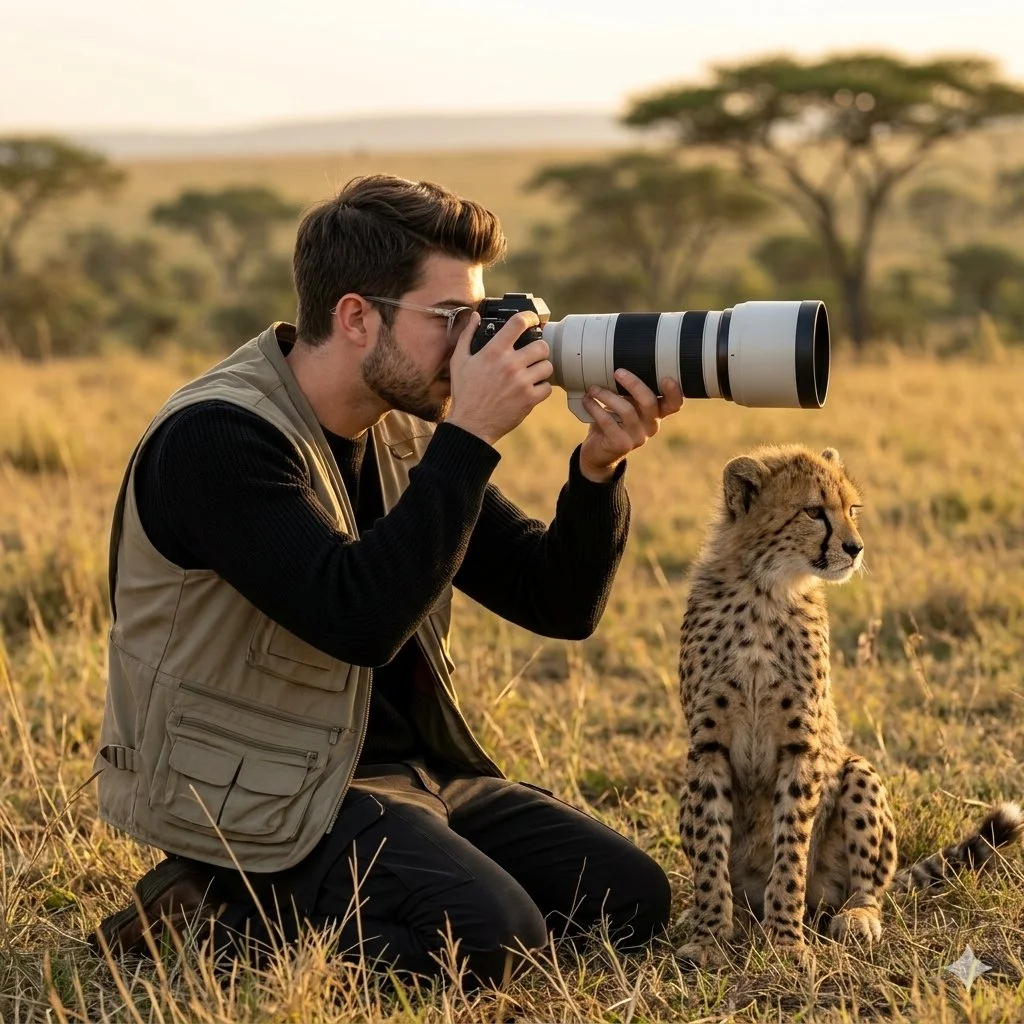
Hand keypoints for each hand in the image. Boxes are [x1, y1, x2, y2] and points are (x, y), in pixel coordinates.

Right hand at [446, 311, 552, 445]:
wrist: (470, 425)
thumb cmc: (464, 393)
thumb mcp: (459, 361)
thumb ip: (467, 335)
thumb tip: (475, 317)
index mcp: (494, 351)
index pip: (519, 323)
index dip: (529, 318)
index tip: (532, 321)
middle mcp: (510, 364)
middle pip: (542, 345)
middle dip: (539, 349)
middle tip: (533, 355)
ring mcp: (521, 382)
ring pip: (547, 366)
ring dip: (541, 369)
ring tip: (531, 374)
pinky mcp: (529, 399)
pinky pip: (547, 387)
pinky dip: (542, 388)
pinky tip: (531, 389)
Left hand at [578, 370, 683, 482]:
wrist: (598, 452)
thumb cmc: (612, 421)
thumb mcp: (624, 405)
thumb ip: (628, 392)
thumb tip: (617, 367)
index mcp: (656, 413)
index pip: (674, 404)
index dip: (674, 392)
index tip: (667, 378)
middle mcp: (651, 426)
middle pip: (650, 403)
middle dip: (634, 384)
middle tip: (617, 372)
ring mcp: (638, 437)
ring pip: (627, 410)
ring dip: (607, 395)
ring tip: (593, 388)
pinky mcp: (621, 444)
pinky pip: (608, 422)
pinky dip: (595, 408)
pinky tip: (587, 400)